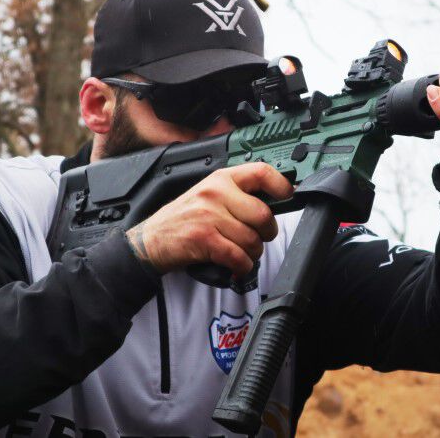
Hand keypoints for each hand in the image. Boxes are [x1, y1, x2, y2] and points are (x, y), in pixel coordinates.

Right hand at [125, 163, 293, 275]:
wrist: (151, 240)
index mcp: (221, 179)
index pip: (261, 172)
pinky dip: (242, 266)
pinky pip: (238, 256)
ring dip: (253, 253)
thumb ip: (237, 194)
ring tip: (243, 253)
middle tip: (260, 237)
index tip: (288, 195)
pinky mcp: (204, 238)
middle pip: (263, 214)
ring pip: (252, 239)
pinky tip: (237, 266)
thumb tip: (274, 201)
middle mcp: (216, 193)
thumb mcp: (209, 195)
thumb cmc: (184, 219)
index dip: (281, 185)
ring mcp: (209, 215)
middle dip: (267, 232)